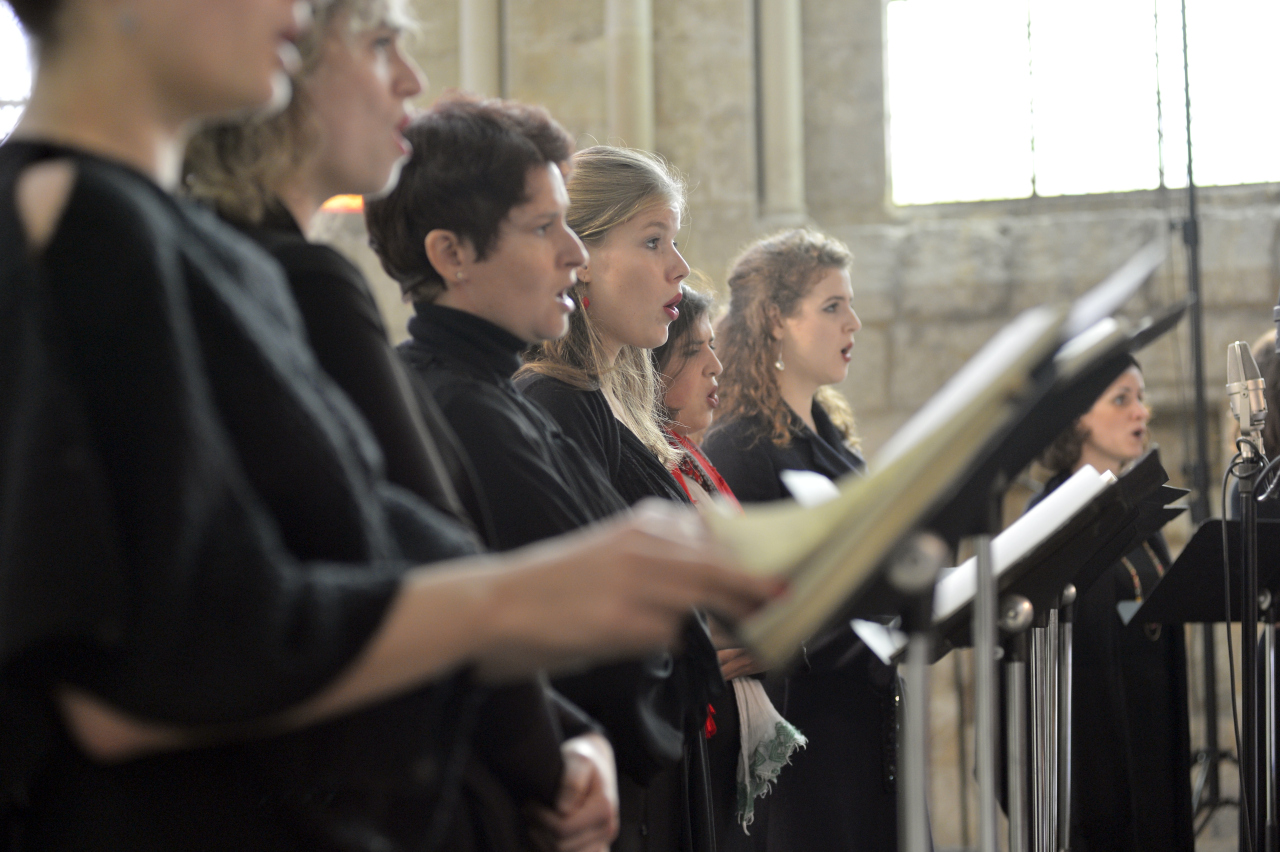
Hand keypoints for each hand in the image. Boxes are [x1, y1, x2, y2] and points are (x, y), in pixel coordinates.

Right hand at [477, 500, 779, 678]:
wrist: (498, 603)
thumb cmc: (559, 583)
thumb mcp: (615, 552)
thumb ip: (665, 557)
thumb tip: (723, 578)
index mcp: (645, 521)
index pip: (721, 531)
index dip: (754, 553)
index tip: (782, 571)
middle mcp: (645, 542)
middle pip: (723, 564)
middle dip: (757, 587)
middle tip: (785, 601)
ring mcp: (636, 580)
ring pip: (705, 596)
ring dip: (730, 615)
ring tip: (750, 629)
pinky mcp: (624, 620)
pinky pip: (669, 634)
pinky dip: (671, 642)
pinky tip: (645, 640)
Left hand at [529, 734, 618, 851]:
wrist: (597, 760)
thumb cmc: (583, 757)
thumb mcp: (577, 759)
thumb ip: (571, 782)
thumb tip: (562, 809)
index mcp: (604, 809)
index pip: (563, 829)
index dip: (540, 818)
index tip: (530, 803)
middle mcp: (607, 829)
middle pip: (562, 848)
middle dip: (539, 831)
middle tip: (529, 811)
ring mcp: (603, 840)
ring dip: (544, 843)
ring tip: (536, 821)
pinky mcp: (597, 846)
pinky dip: (553, 850)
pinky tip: (546, 833)